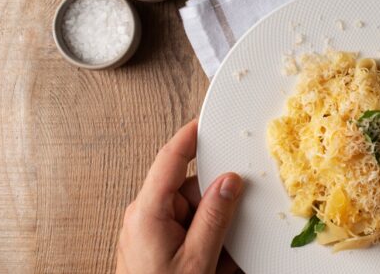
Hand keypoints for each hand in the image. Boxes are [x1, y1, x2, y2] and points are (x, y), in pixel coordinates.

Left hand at [116, 120, 244, 273]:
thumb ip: (215, 216)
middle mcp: (146, 215)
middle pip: (191, 188)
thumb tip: (230, 181)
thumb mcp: (197, 258)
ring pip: (195, 210)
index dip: (189, 137)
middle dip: (217, 202)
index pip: (170, 160)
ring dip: (214, 228)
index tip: (206, 120)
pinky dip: (207, 240)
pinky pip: (190, 228)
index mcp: (148, 211)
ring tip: (218, 258)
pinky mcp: (159, 242)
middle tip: (233, 222)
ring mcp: (152, 229)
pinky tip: (214, 261)